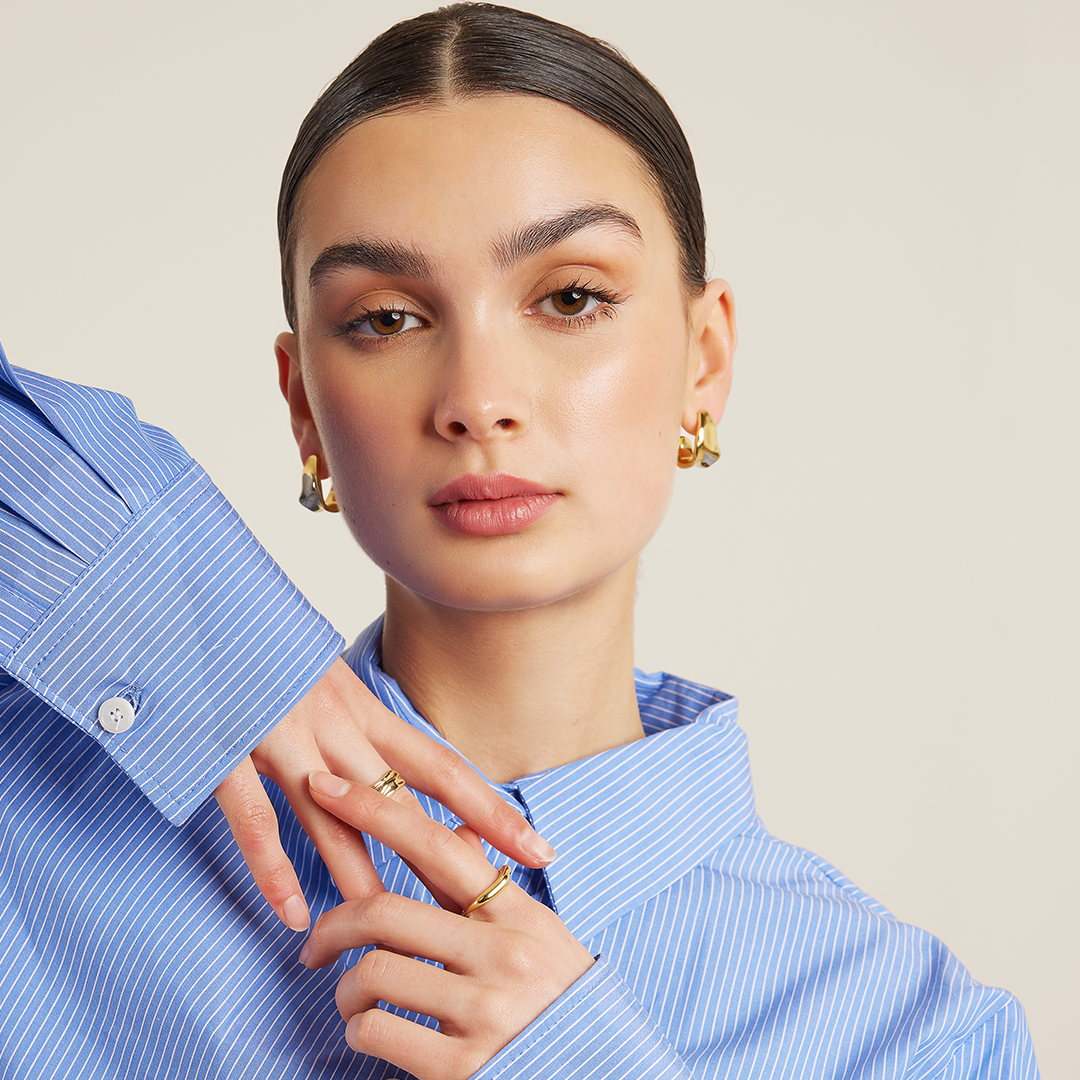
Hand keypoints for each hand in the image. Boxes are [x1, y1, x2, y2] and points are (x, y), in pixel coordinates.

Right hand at [213, 657, 555, 930]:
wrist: (203, 609)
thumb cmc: (270, 656)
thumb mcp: (327, 685)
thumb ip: (359, 733)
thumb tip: (397, 786)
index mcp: (364, 708)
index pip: (442, 767)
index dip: (491, 810)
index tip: (535, 848)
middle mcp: (334, 721)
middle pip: (402, 798)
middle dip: (449, 850)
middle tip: (492, 898)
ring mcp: (282, 734)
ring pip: (335, 815)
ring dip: (364, 873)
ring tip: (394, 930)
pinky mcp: (227, 747)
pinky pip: (254, 815)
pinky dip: (273, 866)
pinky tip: (294, 912)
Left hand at [301, 770, 594, 1079]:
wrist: (604, 1077)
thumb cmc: (563, 1007)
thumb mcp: (540, 939)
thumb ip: (492, 890)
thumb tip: (459, 832)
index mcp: (520, 916)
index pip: (437, 845)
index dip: (376, 811)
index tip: (327, 789)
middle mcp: (504, 955)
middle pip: (387, 912)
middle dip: (334, 924)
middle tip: (315, 944)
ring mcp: (485, 1011)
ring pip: (373, 974)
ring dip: (346, 992)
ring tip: (353, 1005)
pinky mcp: (464, 1068)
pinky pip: (378, 1032)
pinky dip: (359, 1033)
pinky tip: (371, 1035)